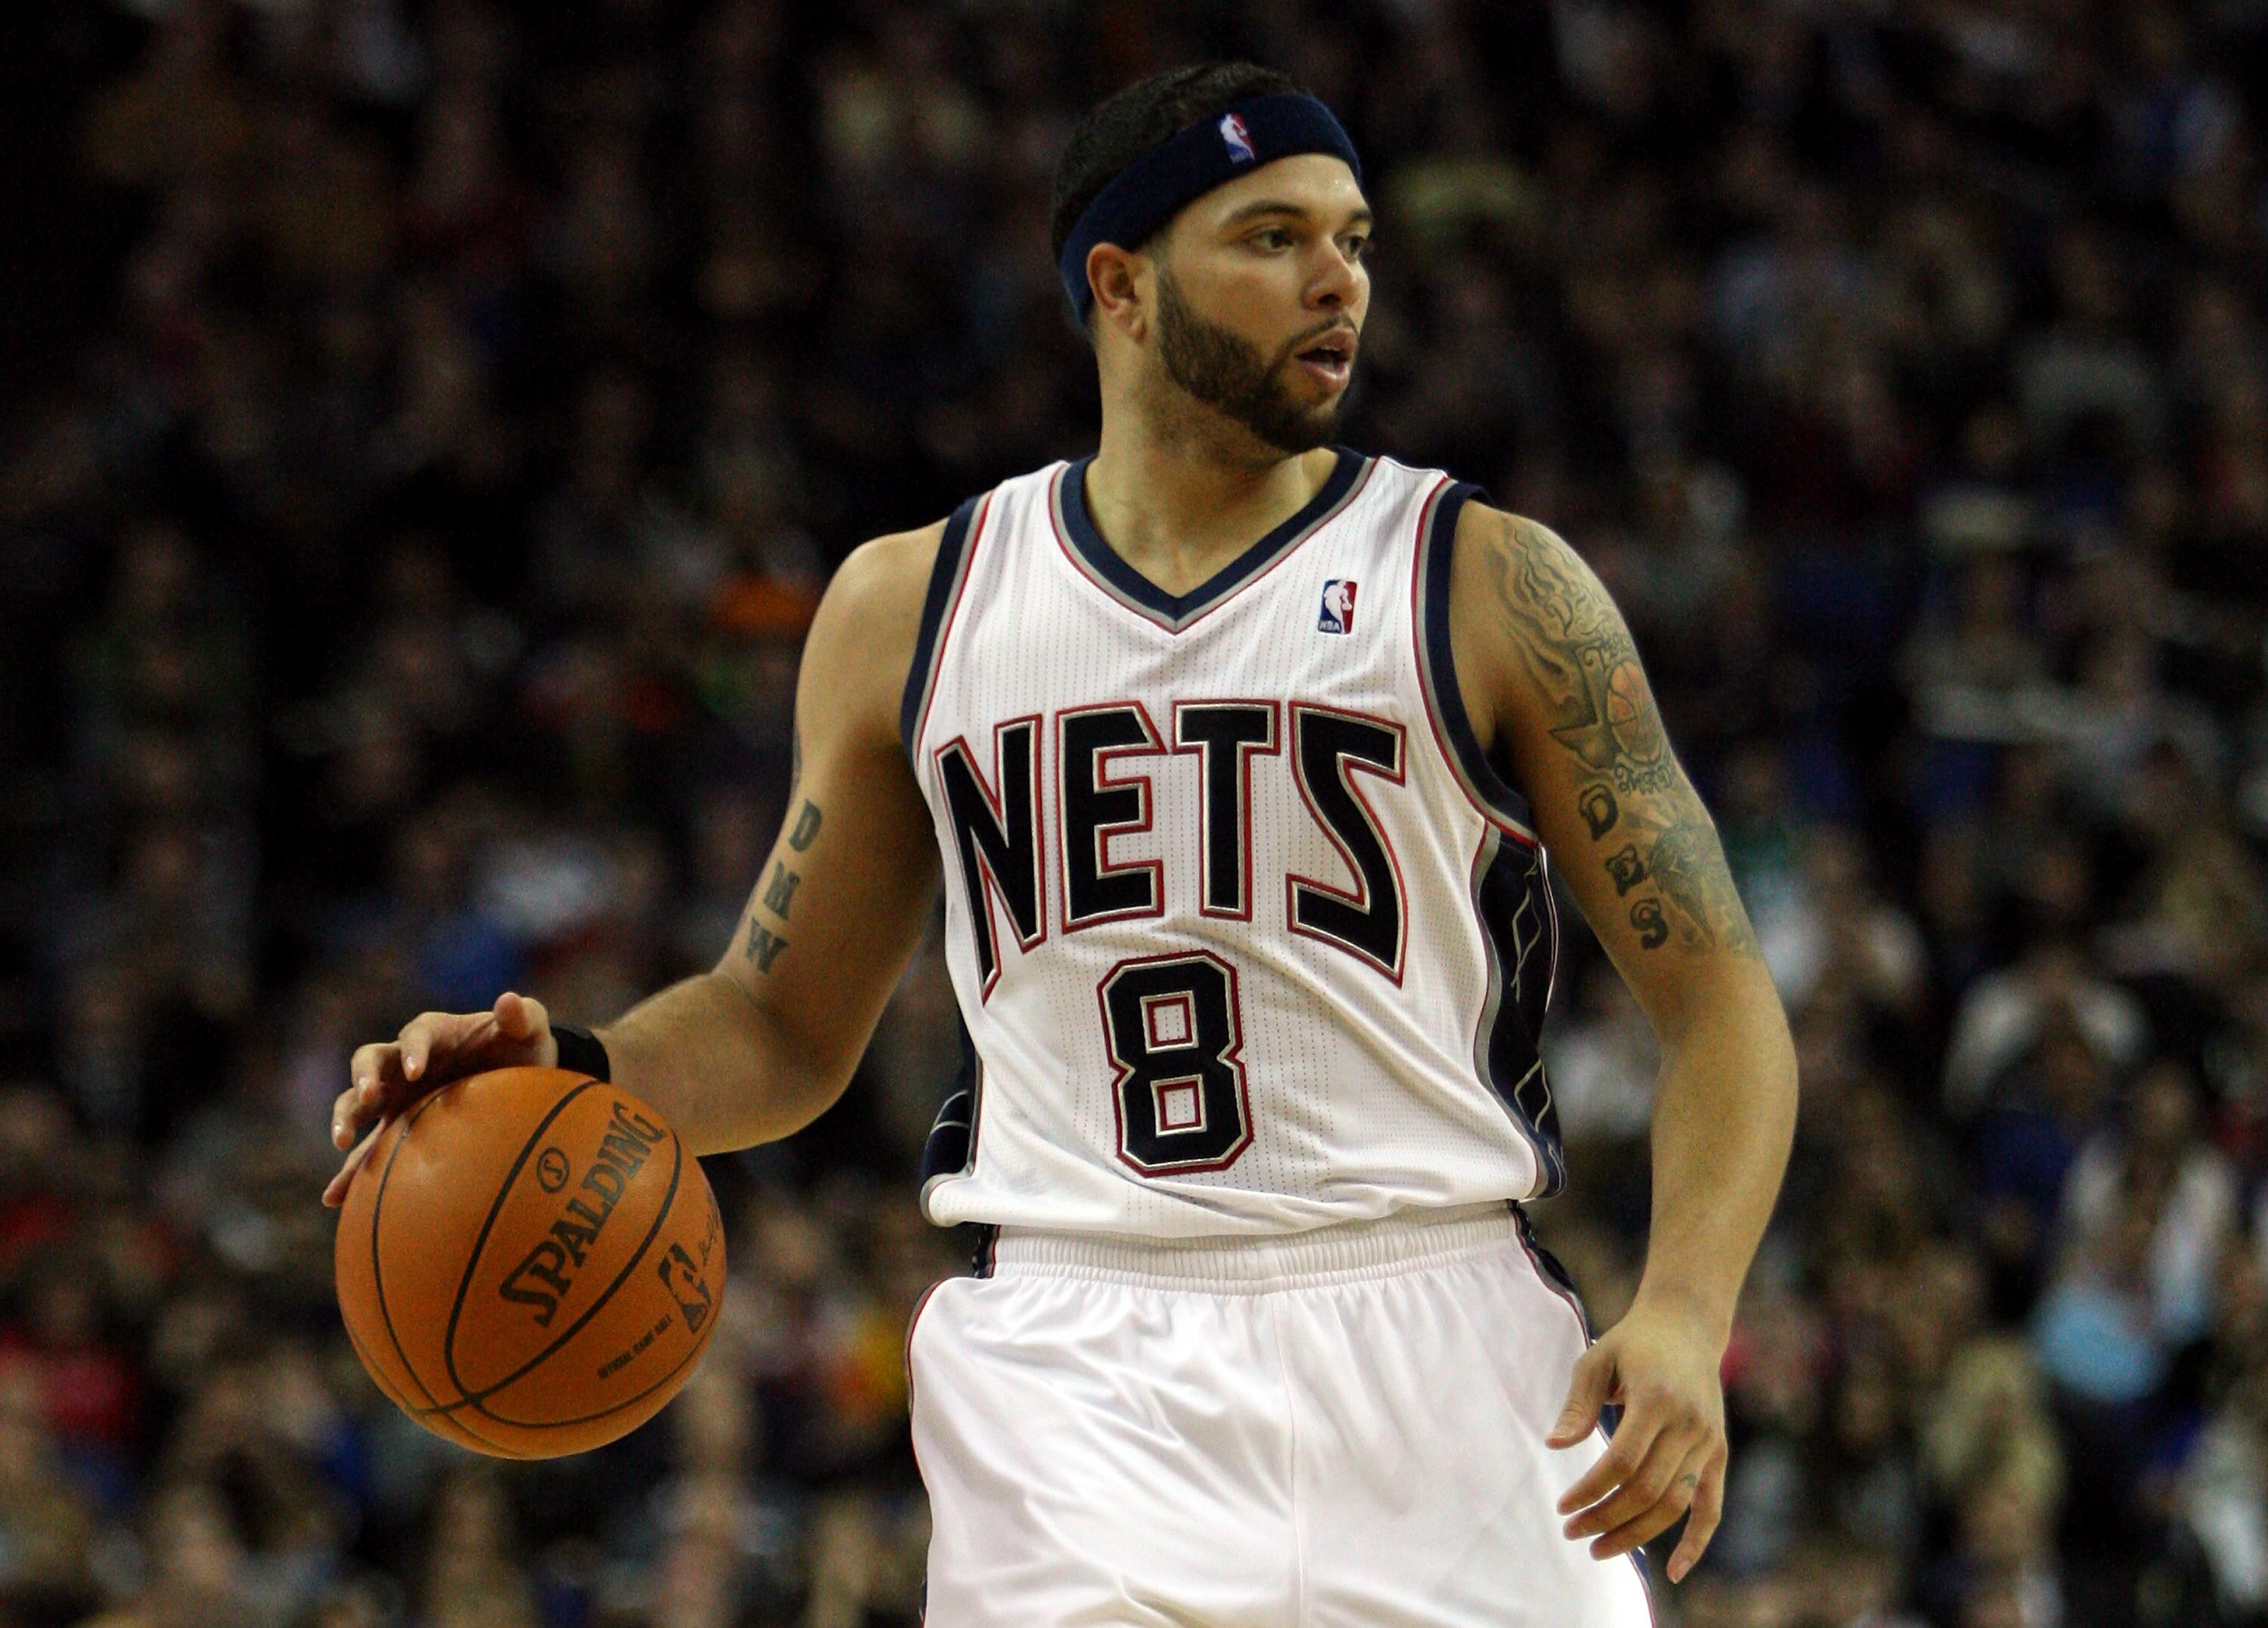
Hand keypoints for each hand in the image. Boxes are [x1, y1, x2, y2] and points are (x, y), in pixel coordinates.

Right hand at [322, 991, 556, 1207]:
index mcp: (435, 1034)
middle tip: (368, 1097)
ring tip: (341, 1144)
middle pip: (369, 1061)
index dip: (413, 1049)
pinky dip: (348, 1173)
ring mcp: (396, 1097)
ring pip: (357, 1104)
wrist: (519, 1081)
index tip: (415, 1070)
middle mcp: (405, 1063)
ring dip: (345, 1119)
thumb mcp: (530, 1031)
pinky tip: (334, 1199)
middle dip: (364, 1077)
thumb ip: (523, 1017)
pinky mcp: (396, 1130)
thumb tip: (509, 1000)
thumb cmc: (522, 1048)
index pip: (416, 1035)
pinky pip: (366, 1151)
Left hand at [1547, 1296, 1728, 1583]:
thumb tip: (1554, 1446)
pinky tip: (1672, 1572)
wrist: (1686, 1325)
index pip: (1622, 1462)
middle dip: (1606, 1518)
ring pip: (1674, 1504)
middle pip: (1647, 1489)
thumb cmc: (1632, 1343)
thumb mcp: (1597, 1360)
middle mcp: (1688, 1423)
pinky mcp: (1718, 1453)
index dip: (1591, 1490)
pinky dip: (1696, 1542)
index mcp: (1656, 1398)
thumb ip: (1578, 1404)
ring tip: (1599, 1548)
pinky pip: (1711, 1507)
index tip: (1563, 1507)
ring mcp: (1708, 1441)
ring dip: (1636, 1535)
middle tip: (1572, 1533)